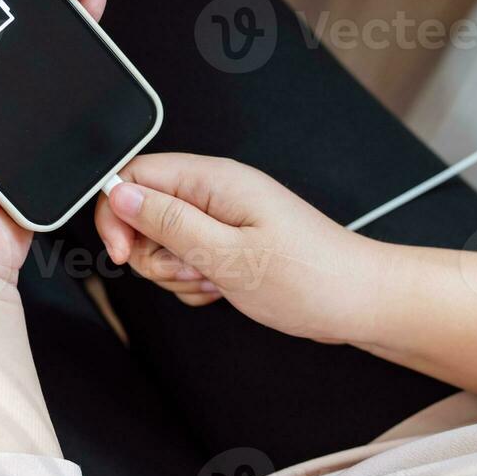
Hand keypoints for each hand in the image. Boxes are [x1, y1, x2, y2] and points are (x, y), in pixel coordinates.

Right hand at [95, 153, 388, 341]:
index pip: (134, 175)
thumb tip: (120, 194)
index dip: (117, 214)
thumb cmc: (312, 277)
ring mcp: (224, 219)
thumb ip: (169, 222)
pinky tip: (225, 288)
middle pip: (144, 214)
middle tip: (193, 270)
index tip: (124, 254)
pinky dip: (197, 282)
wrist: (358, 301)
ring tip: (218, 280)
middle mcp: (218, 193)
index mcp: (216, 180)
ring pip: (164, 244)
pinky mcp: (231, 244)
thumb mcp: (228, 254)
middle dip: (155, 254)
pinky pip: (188, 262)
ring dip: (179, 273)